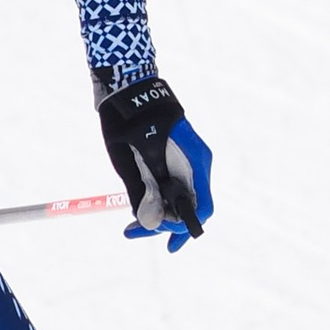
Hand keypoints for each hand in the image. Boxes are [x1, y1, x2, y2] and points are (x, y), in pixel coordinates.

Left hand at [98, 75, 212, 253]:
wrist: (129, 90)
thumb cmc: (130, 123)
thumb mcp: (132, 160)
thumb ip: (143, 192)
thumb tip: (152, 223)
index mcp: (194, 162)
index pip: (201, 207)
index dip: (184, 229)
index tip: (163, 239)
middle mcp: (196, 165)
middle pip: (188, 207)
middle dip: (163, 224)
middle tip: (131, 232)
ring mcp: (187, 162)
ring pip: (179, 200)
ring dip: (158, 215)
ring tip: (130, 226)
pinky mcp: (175, 160)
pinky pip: (172, 188)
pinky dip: (158, 200)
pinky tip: (139, 207)